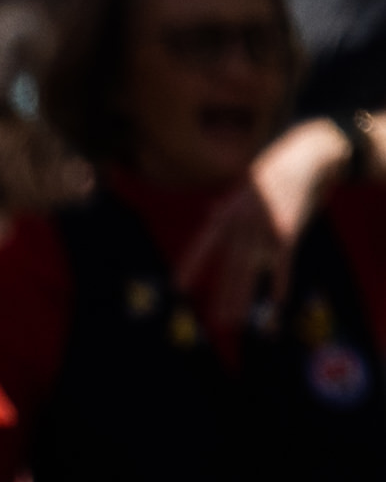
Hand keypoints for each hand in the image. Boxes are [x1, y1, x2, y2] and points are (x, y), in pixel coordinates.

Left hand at [177, 119, 357, 343]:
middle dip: (224, 296)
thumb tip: (211, 214)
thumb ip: (228, 207)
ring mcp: (265, 229)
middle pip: (230, 267)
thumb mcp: (242, 188)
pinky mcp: (288, 232)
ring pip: (251, 271)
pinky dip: (280, 284)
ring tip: (234, 322)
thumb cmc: (271, 173)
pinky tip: (278, 305)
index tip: (178, 287)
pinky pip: (283, 265)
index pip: (204, 244)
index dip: (192, 265)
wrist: (303, 158)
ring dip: (243, 299)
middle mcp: (243, 224)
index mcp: (228, 213)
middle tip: (215, 322)